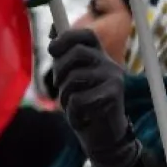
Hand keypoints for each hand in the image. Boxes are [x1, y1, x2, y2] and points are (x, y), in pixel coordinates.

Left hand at [48, 28, 139, 166]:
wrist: (104, 139)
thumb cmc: (85, 106)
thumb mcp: (72, 79)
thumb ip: (64, 57)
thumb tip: (51, 28)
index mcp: (99, 57)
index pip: (86, 34)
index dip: (66, 37)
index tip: (52, 50)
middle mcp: (109, 63)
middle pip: (76, 53)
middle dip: (59, 71)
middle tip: (59, 87)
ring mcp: (114, 78)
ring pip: (74, 78)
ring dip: (66, 97)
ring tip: (74, 107)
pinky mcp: (114, 95)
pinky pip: (79, 99)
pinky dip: (74, 113)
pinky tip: (83, 118)